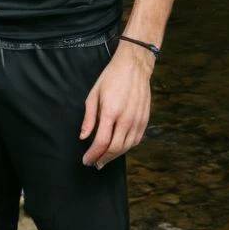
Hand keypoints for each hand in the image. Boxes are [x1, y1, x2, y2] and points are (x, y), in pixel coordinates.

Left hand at [80, 42, 152, 168]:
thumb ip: (89, 118)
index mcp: (110, 112)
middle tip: (94, 163)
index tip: (86, 160)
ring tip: (104, 158)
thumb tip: (83, 137)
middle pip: (115, 148)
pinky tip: (119, 148)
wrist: (134, 66)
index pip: (101, 142)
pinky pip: (136, 140)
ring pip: (127, 147)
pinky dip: (126, 147)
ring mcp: (137, 120)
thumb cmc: (111, 78)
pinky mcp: (145, 119)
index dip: (93, 155)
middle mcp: (126, 118)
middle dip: (103, 159)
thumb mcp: (93, 94)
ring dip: (115, 156)